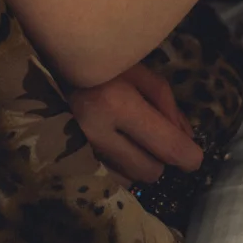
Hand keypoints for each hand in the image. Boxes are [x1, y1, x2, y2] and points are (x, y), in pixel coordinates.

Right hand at [67, 61, 204, 186]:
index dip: (188, 156)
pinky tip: (115, 149)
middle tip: (154, 136)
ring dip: (138, 164)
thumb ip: (165, 102)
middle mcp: (98, 134)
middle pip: (150, 170)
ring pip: (130, 180)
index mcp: (117, 104)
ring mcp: (80, 151)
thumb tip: (186, 138)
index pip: (165, 146)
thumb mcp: (137, 70)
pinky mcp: (70, 161)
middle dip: (160, 157)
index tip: (195, 157)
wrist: (46, 67)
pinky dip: (119, 170)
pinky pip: (109, 180)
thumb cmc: (98, 62)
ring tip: (130, 139)